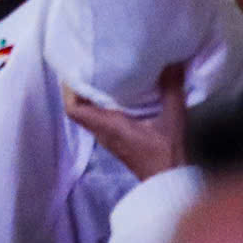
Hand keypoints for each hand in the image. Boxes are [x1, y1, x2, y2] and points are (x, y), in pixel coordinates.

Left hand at [63, 61, 188, 181]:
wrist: (170, 181)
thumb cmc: (168, 154)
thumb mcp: (173, 119)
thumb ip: (171, 90)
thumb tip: (172, 62)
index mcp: (108, 126)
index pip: (74, 110)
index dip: (69, 90)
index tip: (75, 69)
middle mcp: (103, 132)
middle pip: (78, 108)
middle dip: (78, 86)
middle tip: (87, 64)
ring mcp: (108, 137)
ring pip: (89, 113)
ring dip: (90, 94)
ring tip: (100, 72)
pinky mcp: (117, 138)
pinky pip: (100, 117)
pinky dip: (103, 103)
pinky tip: (117, 90)